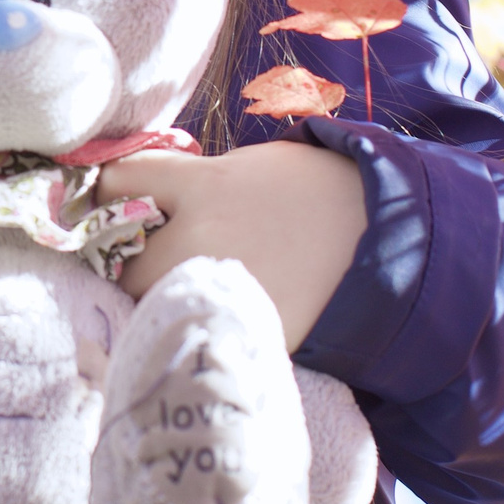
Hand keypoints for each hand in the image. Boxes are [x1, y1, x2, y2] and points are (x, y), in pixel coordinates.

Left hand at [90, 141, 365, 349]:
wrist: (396, 245)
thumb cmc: (321, 195)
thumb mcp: (253, 167)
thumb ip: (195, 180)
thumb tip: (147, 195)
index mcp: (205, 186)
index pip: (118, 181)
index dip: (106, 191)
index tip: (108, 201)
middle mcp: (201, 240)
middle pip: (119, 261)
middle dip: (126, 261)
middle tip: (145, 258)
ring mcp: (220, 293)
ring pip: (150, 306)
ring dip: (154, 299)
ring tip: (180, 290)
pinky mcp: (242, 335)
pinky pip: (194, 333)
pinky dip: (193, 328)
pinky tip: (211, 317)